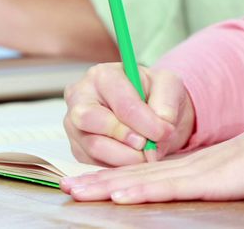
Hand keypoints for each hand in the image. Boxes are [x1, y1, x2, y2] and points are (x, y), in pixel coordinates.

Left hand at [59, 101, 243, 203]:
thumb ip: (217, 179)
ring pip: (143, 180)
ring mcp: (197, 171)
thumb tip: (207, 186)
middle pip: (135, 174)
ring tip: (78, 191)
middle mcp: (189, 166)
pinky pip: (169, 187)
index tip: (88, 183)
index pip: (146, 172)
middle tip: (65, 187)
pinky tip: (121, 196)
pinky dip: (141, 191)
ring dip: (108, 187)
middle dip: (99, 182)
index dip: (114, 177)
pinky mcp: (209, 180)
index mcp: (194, 165)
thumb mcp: (237, 171)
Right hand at [63, 63, 195, 166]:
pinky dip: (118, 167)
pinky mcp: (77, 149)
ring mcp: (74, 125)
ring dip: (125, 157)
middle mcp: (80, 97)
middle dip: (124, 137)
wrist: (151, 111)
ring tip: (146, 155)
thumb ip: (166, 103)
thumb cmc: (155, 94)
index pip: (121, 102)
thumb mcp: (169, 86)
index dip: (145, 123)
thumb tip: (161, 127)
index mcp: (103, 75)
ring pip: (93, 146)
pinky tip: (134, 160)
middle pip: (89, 119)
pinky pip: (93, 163)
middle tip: (147, 145)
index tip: (164, 133)